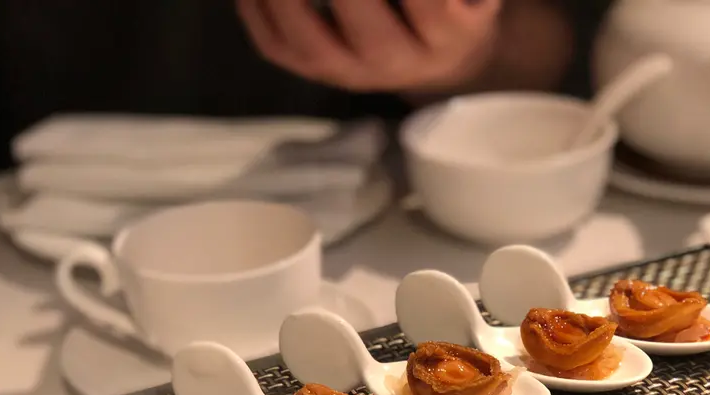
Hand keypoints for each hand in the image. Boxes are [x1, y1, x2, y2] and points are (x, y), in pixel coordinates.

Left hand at [238, 0, 502, 93]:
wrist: (440, 56)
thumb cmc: (454, 2)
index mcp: (447, 33)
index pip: (427, 4)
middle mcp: (399, 62)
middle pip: (365, 23)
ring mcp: (354, 73)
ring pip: (311, 43)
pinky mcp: (319, 73)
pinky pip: (277, 48)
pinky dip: (255, 10)